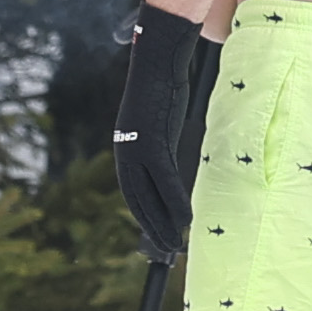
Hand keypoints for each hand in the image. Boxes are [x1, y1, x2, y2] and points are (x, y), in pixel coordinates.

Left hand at [109, 4, 214, 262]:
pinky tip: (185, 220)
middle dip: (150, 228)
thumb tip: (164, 158)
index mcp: (126, 146)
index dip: (144, 215)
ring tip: (174, 245)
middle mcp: (126, 150)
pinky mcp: (154, 141)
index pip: (133, 190)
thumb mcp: (156, 119)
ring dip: (162, 224)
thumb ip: (157, 141)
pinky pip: (165, 180)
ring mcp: (138, 147)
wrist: (158, 58)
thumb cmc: (161, 85)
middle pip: (137, 200)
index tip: (155, 234)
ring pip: (149, 196)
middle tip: (163, 252)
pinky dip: (175, 202)